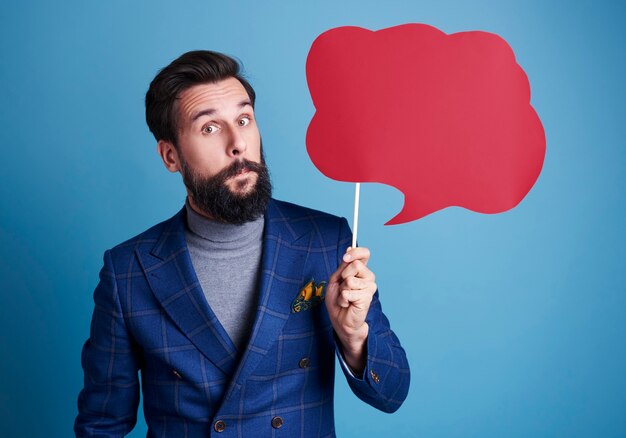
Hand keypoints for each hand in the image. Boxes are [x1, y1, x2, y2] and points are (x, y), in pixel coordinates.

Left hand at [325, 246, 376, 373]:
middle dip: (343, 276)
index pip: (364, 253)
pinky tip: (347, 304)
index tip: (346, 257)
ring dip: (342, 290)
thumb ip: (343, 265)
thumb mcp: (336, 279)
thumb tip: (349, 249)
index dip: (356, 252)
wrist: (340, 320)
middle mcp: (368, 277)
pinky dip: (343, 299)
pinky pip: (348, 292)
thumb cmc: (338, 300)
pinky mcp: (367, 297)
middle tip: (342, 287)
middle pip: (356, 265)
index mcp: (360, 270)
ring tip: (345, 298)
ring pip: (350, 280)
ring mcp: (369, 287)